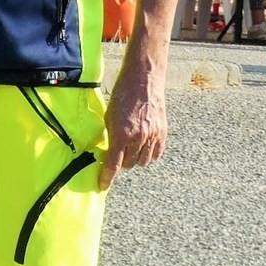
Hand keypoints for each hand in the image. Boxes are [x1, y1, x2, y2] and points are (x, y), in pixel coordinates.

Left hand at [98, 67, 167, 189]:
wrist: (143, 79)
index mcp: (121, 133)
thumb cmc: (123, 93)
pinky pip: (156, 154)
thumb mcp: (109, 114)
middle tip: (118, 152)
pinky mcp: (163, 133)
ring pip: (143, 161)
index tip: (103, 185)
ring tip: (130, 147)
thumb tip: (108, 150)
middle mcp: (138, 138)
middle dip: (121, 161)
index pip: (113, 163)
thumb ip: (110, 134)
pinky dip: (149, 153)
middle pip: (129, 164)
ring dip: (135, 158)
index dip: (107, 177)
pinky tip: (143, 145)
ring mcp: (152, 136)